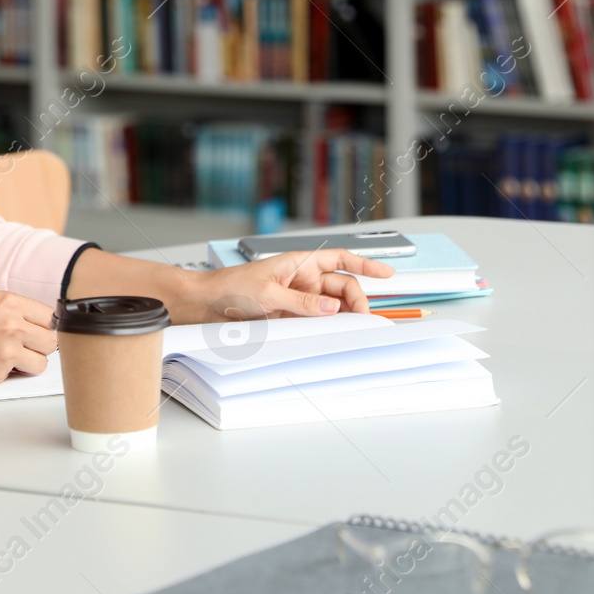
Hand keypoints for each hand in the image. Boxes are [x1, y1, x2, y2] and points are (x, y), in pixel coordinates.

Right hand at [0, 291, 58, 388]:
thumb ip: (10, 312)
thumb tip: (36, 324)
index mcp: (7, 302)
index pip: (50, 315)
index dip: (43, 325)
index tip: (37, 331)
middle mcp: (11, 323)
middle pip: (51, 339)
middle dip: (39, 345)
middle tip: (23, 347)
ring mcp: (7, 349)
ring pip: (42, 361)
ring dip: (30, 362)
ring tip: (9, 358)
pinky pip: (21, 375)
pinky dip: (10, 374)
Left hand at [181, 248, 396, 322]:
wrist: (206, 305)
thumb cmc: (231, 287)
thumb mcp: (268, 293)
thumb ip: (301, 302)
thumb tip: (332, 307)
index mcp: (299, 263)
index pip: (340, 259)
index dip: (365, 264)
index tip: (387, 273)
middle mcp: (302, 280)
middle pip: (341, 287)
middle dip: (356, 300)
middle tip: (362, 318)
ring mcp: (297, 300)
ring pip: (332, 307)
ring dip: (343, 316)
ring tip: (353, 327)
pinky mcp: (290, 317)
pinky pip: (316, 321)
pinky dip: (328, 327)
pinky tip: (334, 334)